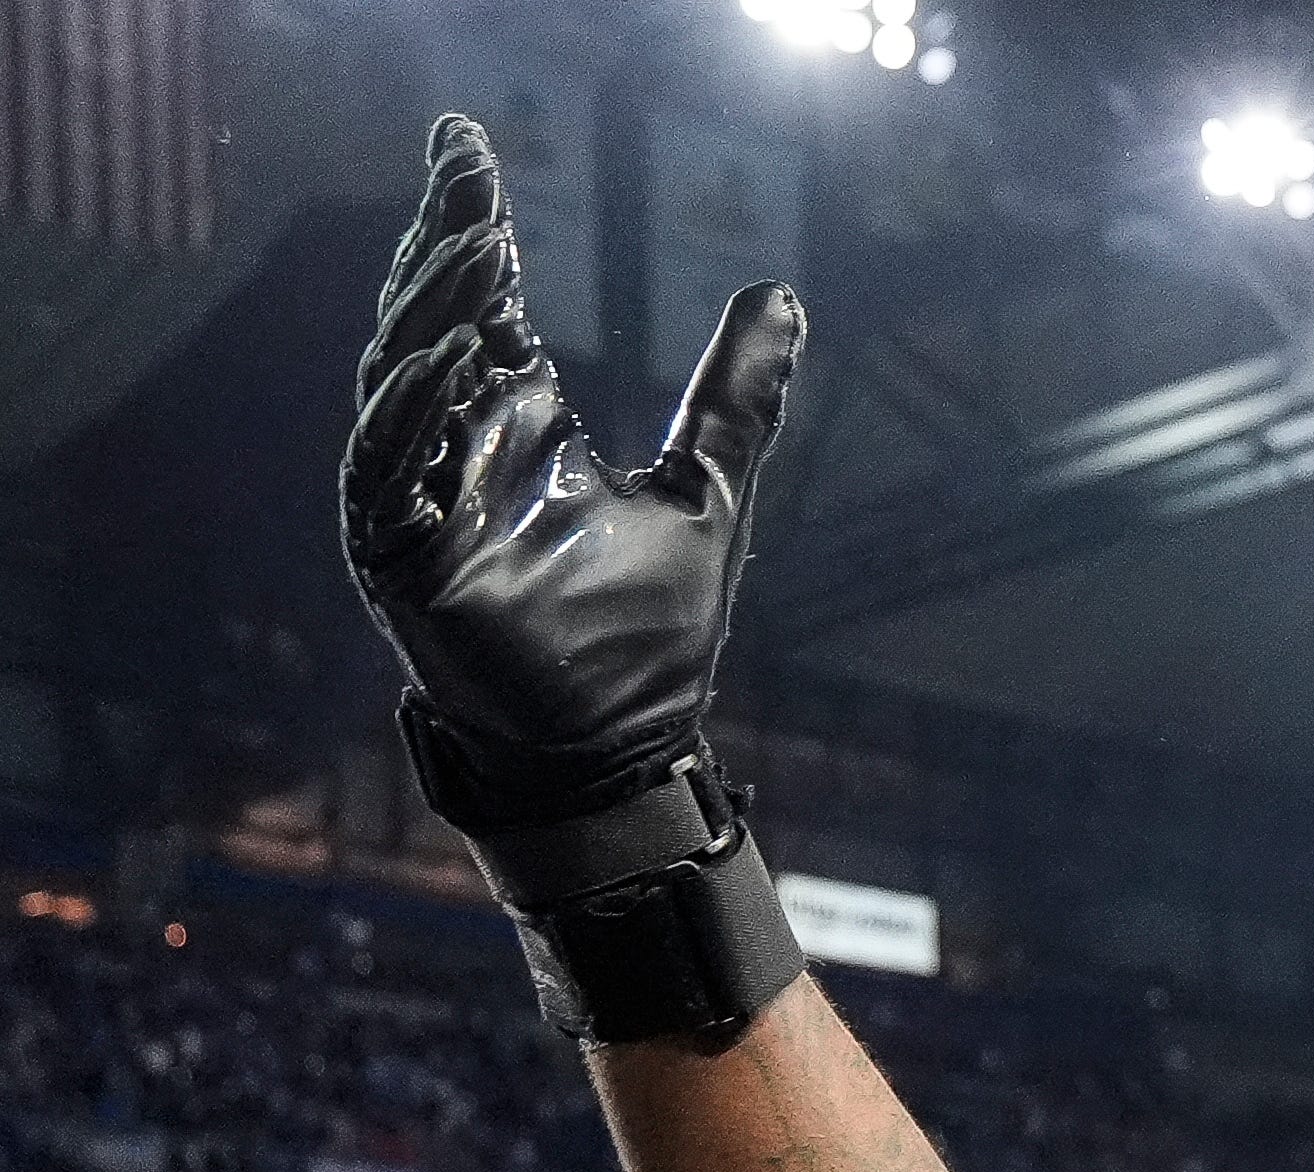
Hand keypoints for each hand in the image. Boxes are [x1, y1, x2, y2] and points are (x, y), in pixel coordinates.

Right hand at [341, 115, 804, 827]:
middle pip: (432, 324)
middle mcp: (459, 448)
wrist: (622, 742)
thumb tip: (782, 295)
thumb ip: (735, 397)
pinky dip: (413, 416)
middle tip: (469, 183)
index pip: (480, 299)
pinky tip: (444, 365)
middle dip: (446, 251)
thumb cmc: (651, 631)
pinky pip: (389, 471)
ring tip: (466, 256)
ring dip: (429, 318)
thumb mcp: (709, 490)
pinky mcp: (403, 558)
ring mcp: (422, 501)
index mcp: (518, 423)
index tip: (468, 147)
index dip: (470, 224)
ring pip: (402, 383)